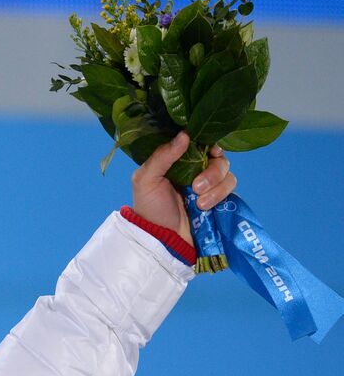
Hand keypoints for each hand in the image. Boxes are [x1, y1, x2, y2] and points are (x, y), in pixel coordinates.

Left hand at [131, 131, 235, 247]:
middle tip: (196, 186)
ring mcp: (208, 183)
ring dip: (216, 186)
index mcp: (177, 159)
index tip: (211, 150)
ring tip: (199, 203)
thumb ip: (162, 157)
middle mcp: (194, 168)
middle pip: (218, 155)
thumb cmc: (149, 210)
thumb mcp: (146, 180)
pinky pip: (230, 186)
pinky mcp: (218, 197)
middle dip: (212, 171)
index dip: (209, 141)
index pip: (199, 140)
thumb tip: (185, 135)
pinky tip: (204, 207)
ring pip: (227, 171)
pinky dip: (220, 195)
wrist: (162, 240)